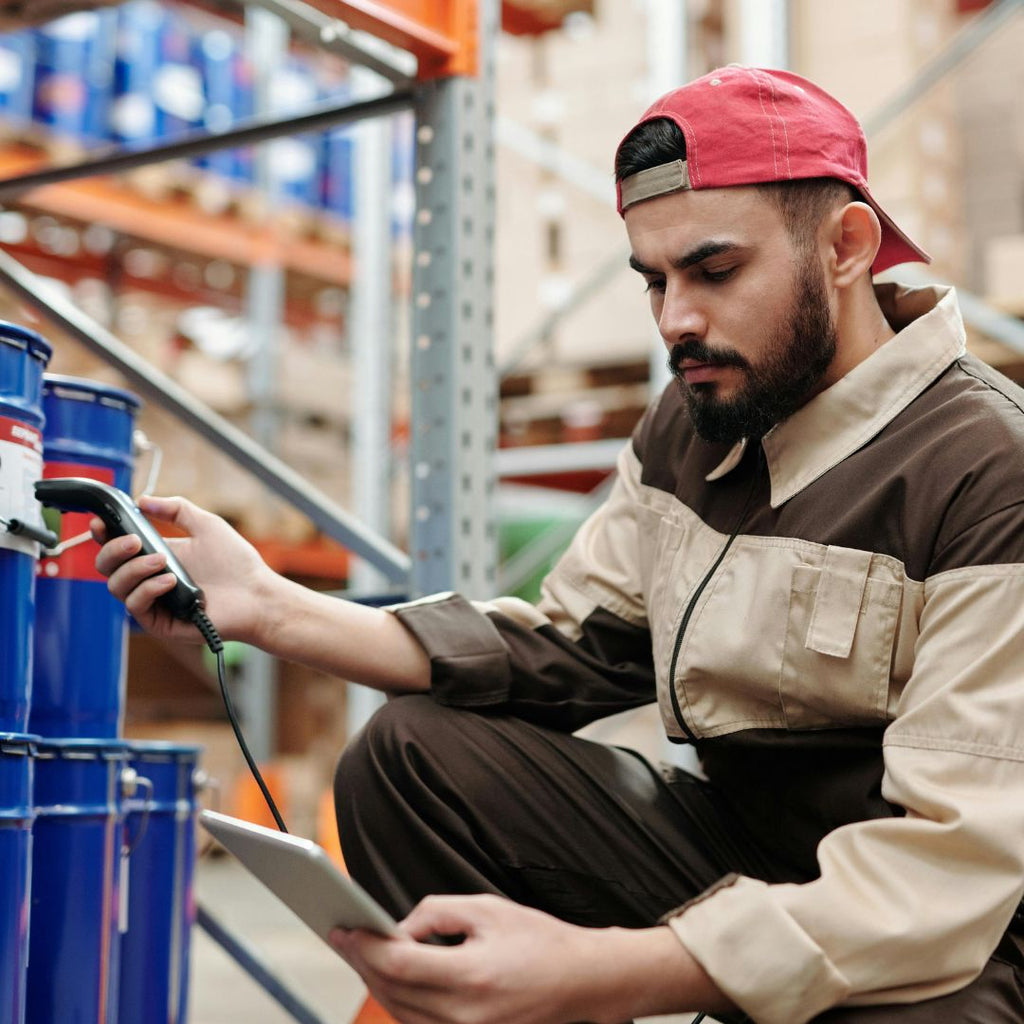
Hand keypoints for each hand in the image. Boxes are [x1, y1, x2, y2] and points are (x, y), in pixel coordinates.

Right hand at [93, 495, 276, 644]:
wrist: (257, 594)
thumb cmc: (237, 563)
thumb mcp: (206, 526)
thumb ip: (176, 509)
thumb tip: (143, 500)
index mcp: (156, 556)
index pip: (117, 547)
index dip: (103, 535)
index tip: (101, 523)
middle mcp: (149, 579)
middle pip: (106, 567)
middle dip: (114, 550)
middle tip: (135, 541)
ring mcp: (153, 601)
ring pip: (116, 586)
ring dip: (134, 570)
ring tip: (162, 561)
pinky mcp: (160, 622)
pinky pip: (136, 606)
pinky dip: (147, 589)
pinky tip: (168, 580)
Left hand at [329, 894, 728, 1023]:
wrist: (588, 984)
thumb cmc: (542, 941)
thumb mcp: (489, 909)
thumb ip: (438, 913)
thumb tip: (400, 928)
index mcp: (470, 979)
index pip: (397, 965)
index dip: (364, 945)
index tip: (343, 926)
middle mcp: (464, 1018)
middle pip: (391, 993)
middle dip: (363, 962)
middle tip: (343, 934)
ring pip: (401, 1014)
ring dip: (377, 983)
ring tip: (361, 952)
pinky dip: (401, 1001)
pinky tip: (392, 978)